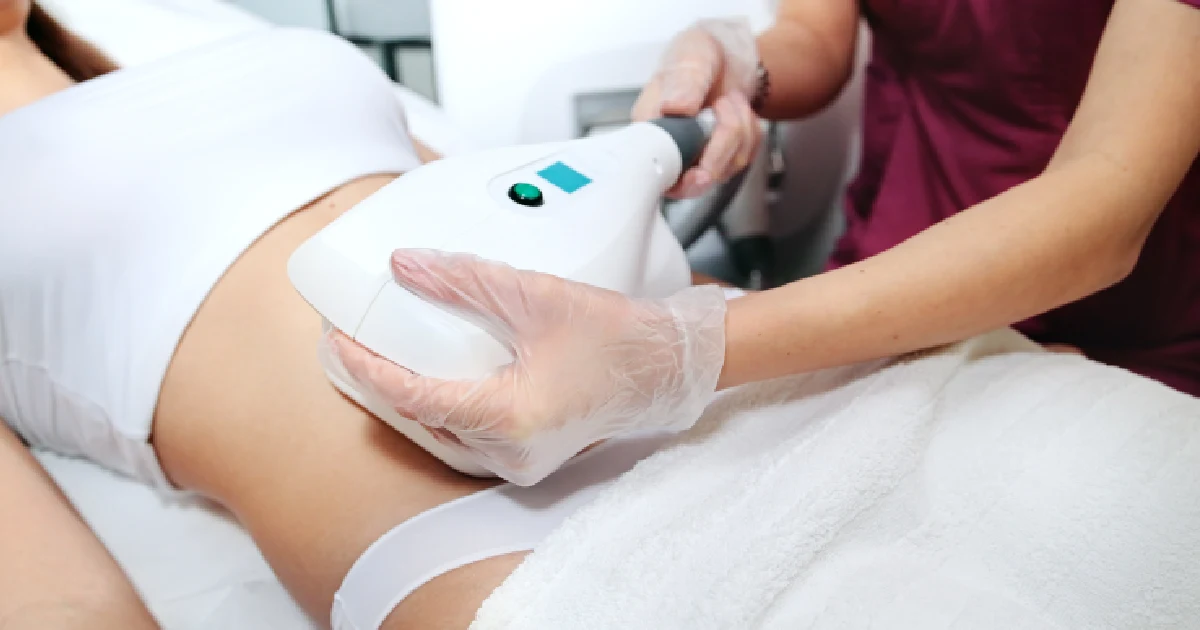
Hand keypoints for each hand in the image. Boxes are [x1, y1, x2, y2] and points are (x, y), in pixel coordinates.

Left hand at [329, 250, 727, 485]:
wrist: (669, 365)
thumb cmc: (620, 336)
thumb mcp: (537, 296)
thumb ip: (466, 279)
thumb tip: (407, 266)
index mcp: (511, 418)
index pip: (416, 397)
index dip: (370, 369)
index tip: (341, 341)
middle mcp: (512, 452)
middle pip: (423, 418)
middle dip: (382, 381)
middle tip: (351, 343)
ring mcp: (522, 461)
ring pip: (444, 431)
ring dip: (412, 394)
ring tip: (383, 356)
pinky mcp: (530, 456)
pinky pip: (470, 435)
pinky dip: (445, 405)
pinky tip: (433, 376)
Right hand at [632, 18, 763, 198]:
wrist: (725, 56)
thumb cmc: (698, 56)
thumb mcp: (690, 57)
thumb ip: (683, 81)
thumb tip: (674, 107)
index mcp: (651, 127)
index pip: (658, 170)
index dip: (681, 180)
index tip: (700, 173)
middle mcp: (670, 149)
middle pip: (697, 178)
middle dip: (722, 143)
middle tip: (722, 104)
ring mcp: (696, 157)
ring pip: (727, 167)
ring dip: (739, 129)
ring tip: (727, 101)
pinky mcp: (722, 159)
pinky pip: (745, 158)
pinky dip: (751, 132)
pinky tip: (737, 112)